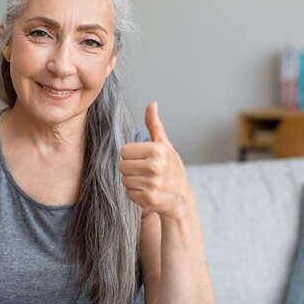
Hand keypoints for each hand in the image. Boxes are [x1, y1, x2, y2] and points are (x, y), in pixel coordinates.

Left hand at [118, 101, 192, 218]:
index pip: (124, 150)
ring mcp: (152, 184)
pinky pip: (128, 193)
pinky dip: (135, 194)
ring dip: (132, 181)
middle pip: (121, 165)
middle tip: (144, 171)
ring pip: (124, 179)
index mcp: (157, 150)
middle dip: (130, 168)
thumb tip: (151, 103)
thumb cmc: (171, 168)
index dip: (132, 155)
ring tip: (146, 181)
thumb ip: (154, 125)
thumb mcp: (164, 145)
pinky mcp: (149, 199)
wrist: (182, 198)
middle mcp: (155, 166)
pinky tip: (147, 191)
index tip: (143, 159)